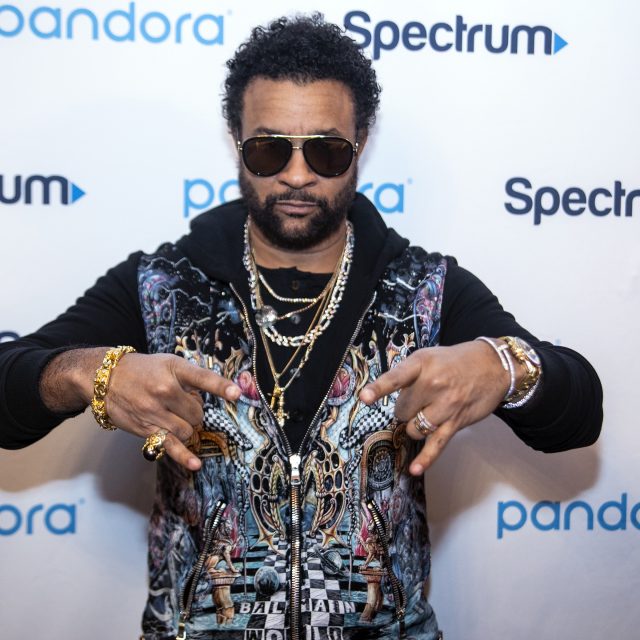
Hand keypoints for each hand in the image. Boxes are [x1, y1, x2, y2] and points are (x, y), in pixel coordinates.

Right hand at [103, 352, 240, 469]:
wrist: (105, 378)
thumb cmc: (143, 370)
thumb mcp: (168, 363)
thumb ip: (189, 379)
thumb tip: (202, 401)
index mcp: (175, 370)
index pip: (202, 378)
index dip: (221, 387)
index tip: (237, 394)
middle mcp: (164, 390)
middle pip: (197, 412)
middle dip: (194, 411)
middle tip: (180, 402)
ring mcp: (154, 411)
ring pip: (187, 430)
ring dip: (186, 426)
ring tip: (173, 414)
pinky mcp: (146, 429)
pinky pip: (170, 445)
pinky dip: (184, 456)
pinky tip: (196, 464)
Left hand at [359, 341, 508, 474]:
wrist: (494, 366)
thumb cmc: (455, 361)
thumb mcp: (428, 356)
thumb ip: (408, 374)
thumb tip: (389, 396)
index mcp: (422, 364)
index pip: (396, 378)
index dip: (379, 388)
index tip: (364, 398)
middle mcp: (433, 384)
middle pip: (402, 409)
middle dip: (405, 408)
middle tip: (419, 397)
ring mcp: (445, 405)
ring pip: (413, 428)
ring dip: (413, 425)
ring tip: (425, 412)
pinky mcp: (456, 423)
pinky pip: (436, 444)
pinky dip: (425, 459)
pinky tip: (414, 469)